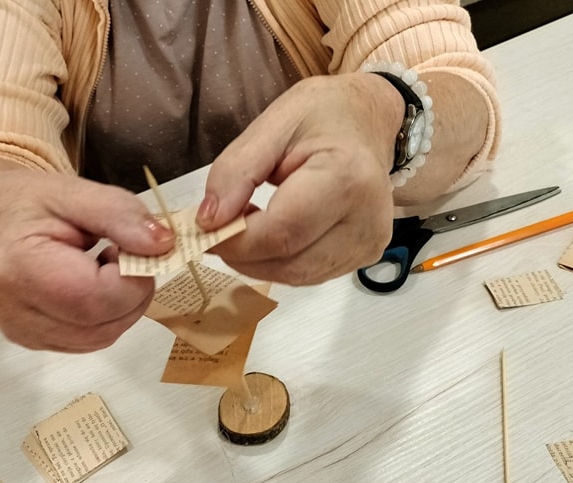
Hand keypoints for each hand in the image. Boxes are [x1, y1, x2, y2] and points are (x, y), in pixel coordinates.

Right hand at [0, 155, 173, 351]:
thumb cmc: (30, 203)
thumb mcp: (76, 192)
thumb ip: (122, 216)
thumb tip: (163, 245)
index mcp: (21, 268)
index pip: (97, 298)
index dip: (133, 280)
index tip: (133, 247)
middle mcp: (15, 311)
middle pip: (102, 325)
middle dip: (132, 293)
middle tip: (125, 255)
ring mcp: (21, 332)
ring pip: (101, 338)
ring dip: (120, 306)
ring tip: (105, 268)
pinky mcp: (31, 341)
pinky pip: (88, 340)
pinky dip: (104, 316)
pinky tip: (91, 285)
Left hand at [196, 73, 403, 284]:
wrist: (371, 121)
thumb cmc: (324, 115)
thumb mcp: (273, 124)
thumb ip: (237, 171)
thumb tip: (208, 221)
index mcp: (346, 178)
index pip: (281, 233)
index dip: (235, 240)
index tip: (202, 228)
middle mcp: (366, 220)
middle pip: (288, 263)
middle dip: (241, 253)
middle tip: (217, 227)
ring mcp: (369, 244)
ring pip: (296, 276)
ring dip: (258, 260)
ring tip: (245, 223)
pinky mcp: (365, 256)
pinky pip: (309, 274)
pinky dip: (279, 261)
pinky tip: (271, 232)